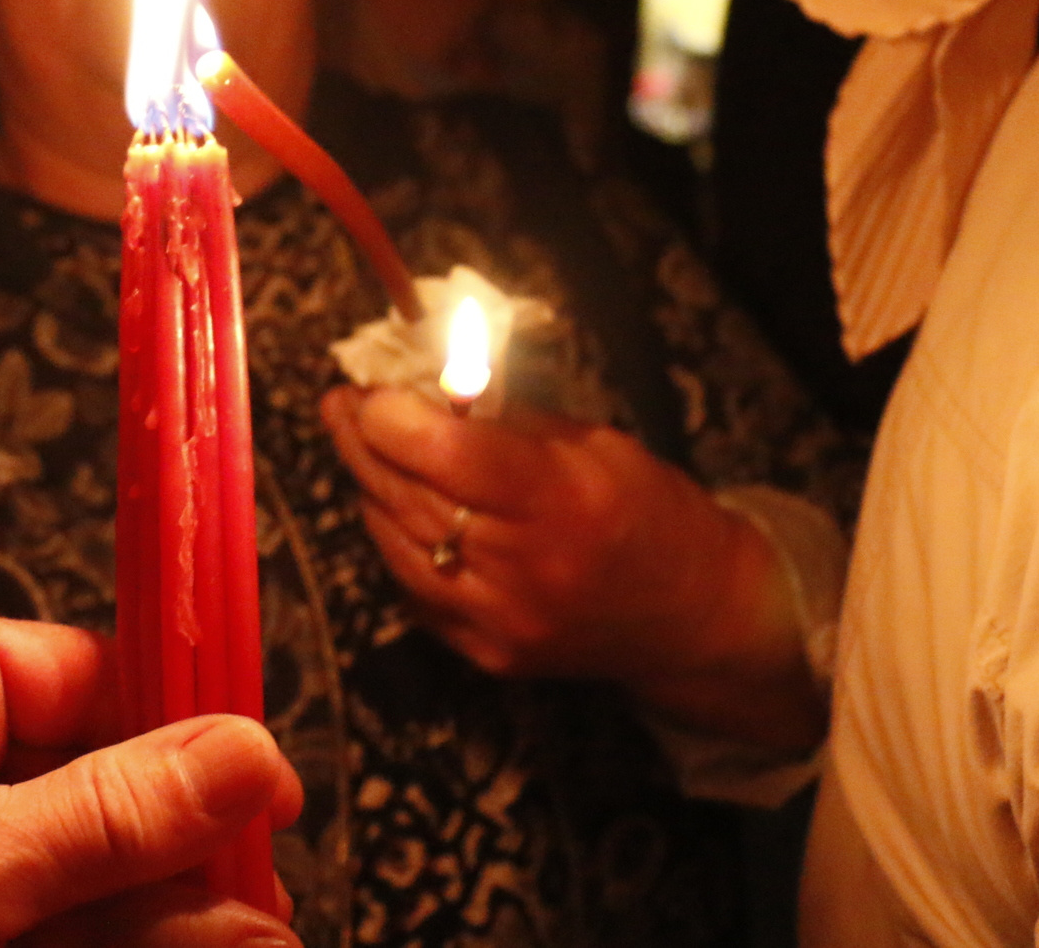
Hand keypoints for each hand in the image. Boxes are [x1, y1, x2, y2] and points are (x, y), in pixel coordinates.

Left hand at [0, 602, 301, 947]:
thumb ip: (116, 816)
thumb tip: (252, 757)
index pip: (95, 677)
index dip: (191, 745)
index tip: (267, 809)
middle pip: (94, 782)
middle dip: (175, 857)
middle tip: (257, 914)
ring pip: (67, 864)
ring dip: (144, 913)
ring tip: (235, 938)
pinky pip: (21, 911)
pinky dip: (81, 936)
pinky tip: (157, 944)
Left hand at [318, 386, 819, 749]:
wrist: (696, 618)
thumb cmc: (649, 511)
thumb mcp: (595, 444)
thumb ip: (509, 421)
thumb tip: (427, 383)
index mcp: (562, 502)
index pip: (447, 455)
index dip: (392, 416)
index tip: (370, 387)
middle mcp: (525, 569)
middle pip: (408, 496)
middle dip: (363, 442)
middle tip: (342, 404)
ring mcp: (500, 622)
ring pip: (395, 543)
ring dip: (370, 490)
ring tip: (363, 448)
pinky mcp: (486, 655)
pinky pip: (411, 590)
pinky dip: (396, 543)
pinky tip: (398, 510)